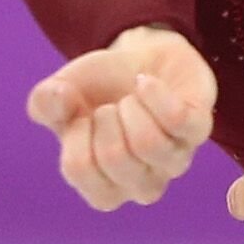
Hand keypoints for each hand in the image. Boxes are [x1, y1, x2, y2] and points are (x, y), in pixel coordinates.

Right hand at [25, 25, 215, 209]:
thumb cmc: (99, 88)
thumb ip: (45, 103)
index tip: (81, 118)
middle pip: (116, 158)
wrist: (140, 57)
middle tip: (110, 107)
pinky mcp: (198, 130)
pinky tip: (145, 82)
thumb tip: (57, 98)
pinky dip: (155, 93)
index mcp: (105, 186)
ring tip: (130, 98)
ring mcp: (174, 160)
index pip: (80, 171)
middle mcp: (142, 183)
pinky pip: (178, 120)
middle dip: (104, 117)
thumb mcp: (63, 92)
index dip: (74, 134)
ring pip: (149, 143)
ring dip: (131, 105)